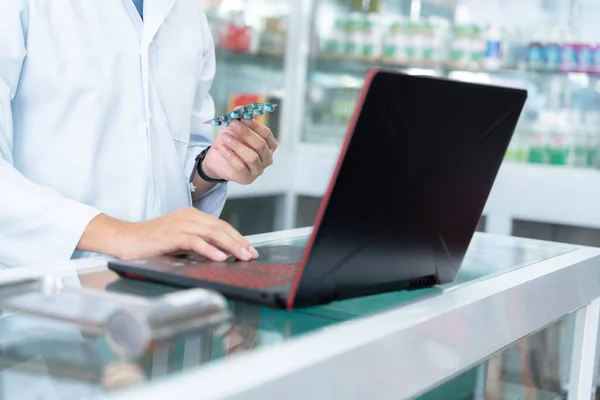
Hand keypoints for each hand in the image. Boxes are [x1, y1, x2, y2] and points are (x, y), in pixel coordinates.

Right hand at [78, 211, 258, 261]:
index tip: (249, 249)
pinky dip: (210, 249)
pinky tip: (220, 257)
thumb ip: (198, 243)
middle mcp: (189, 216)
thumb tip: (221, 253)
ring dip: (230, 246)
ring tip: (243, 256)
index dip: (237, 237)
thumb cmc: (152, 241)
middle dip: (239, 242)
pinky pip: (196, 241)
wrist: (125, 238)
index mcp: (193, 215)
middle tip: (252, 255)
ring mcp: (181, 224)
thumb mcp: (180, 240)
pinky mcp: (172, 234)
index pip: (221, 226)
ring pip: (213, 233)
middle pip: (221, 228)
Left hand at [202, 118, 277, 184]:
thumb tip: (240, 108)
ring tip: (224, 137)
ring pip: (252, 157)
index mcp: (269, 145)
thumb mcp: (234, 128)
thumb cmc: (230, 142)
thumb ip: (239, 118)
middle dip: (245, 133)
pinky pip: (241, 166)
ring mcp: (258, 170)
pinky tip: (222, 148)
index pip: (267, 134)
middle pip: (260, 145)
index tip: (242, 117)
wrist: (217, 158)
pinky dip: (230, 155)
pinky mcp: (247, 178)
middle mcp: (267, 158)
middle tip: (232, 124)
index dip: (255, 125)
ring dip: (237, 145)